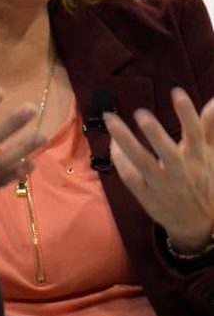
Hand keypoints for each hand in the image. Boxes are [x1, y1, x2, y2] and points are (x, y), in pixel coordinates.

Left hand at [105, 88, 213, 252]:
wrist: (196, 223)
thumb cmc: (201, 179)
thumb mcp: (208, 154)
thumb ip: (209, 127)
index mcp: (197, 159)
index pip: (195, 134)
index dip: (187, 114)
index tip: (177, 92)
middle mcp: (181, 172)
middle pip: (168, 153)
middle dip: (155, 134)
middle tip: (141, 113)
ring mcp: (162, 185)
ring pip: (142, 163)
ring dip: (125, 142)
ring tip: (111, 120)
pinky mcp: (146, 196)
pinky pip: (130, 177)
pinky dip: (120, 161)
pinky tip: (113, 143)